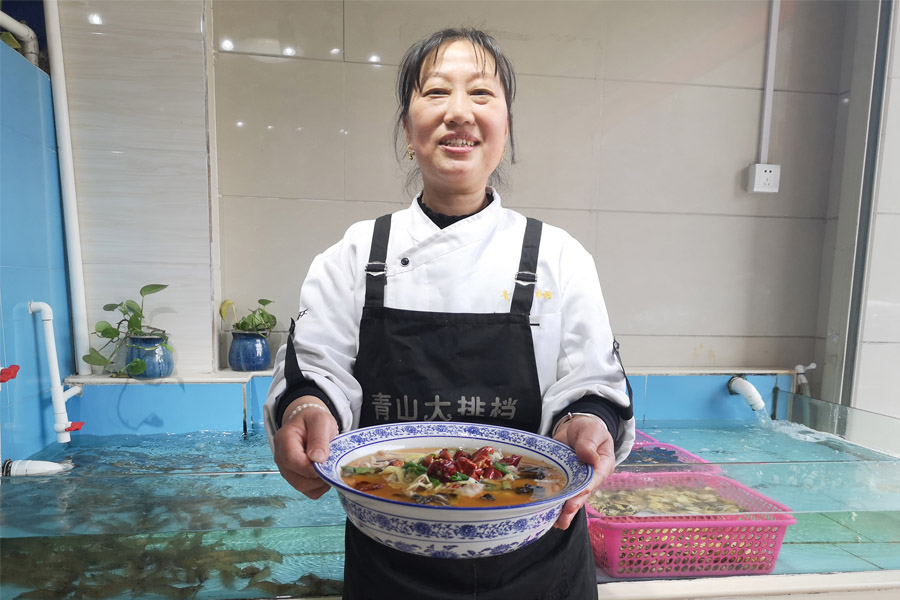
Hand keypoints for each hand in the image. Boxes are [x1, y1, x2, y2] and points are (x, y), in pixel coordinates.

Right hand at [272, 398, 338, 498]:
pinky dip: (320, 487)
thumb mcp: (320, 421)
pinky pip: (309, 492)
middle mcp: (281, 458)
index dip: (310, 467)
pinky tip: (325, 473)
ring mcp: (287, 470)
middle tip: (332, 463)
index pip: (292, 461)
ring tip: (329, 466)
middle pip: (297, 479)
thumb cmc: (313, 420)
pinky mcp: (295, 479)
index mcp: (284, 440)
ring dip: (320, 482)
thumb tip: (317, 458)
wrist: (309, 423)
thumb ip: (319, 438)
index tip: (326, 463)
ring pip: (303, 487)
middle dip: (318, 476)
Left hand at [552, 415, 615, 529]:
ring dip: (562, 510)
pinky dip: (552, 500)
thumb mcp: (592, 431)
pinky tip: (544, 511)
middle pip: (582, 494)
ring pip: (570, 497)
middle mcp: (590, 478)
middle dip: (572, 506)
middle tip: (563, 518)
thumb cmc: (589, 429)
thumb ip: (589, 443)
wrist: (576, 429)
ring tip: (554, 522)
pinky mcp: (563, 479)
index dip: (584, 490)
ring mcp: (576, 480)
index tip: (575, 499)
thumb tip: (588, 457)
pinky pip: (559, 490)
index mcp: (602, 466)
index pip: (594, 479)